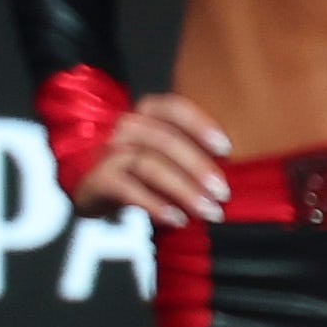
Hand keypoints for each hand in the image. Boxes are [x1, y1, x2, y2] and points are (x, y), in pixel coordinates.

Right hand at [69, 91, 236, 224]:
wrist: (87, 183)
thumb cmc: (138, 166)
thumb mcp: (163, 150)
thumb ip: (191, 149)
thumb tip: (240, 169)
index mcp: (147, 113)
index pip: (174, 108)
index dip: (200, 125)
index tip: (227, 148)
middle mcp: (126, 127)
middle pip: (165, 140)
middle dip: (198, 167)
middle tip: (223, 192)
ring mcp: (109, 152)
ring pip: (149, 164)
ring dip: (183, 189)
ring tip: (208, 211)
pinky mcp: (98, 179)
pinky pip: (129, 190)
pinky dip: (155, 204)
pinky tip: (177, 219)